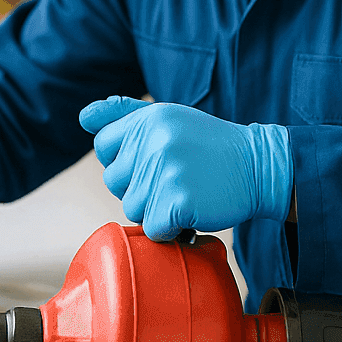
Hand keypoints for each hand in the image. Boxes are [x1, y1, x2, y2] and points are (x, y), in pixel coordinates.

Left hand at [78, 96, 291, 240]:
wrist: (258, 167)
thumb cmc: (208, 146)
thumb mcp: (169, 118)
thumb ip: (124, 113)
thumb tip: (83, 117)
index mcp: (147, 119)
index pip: (104, 146)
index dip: (125, 160)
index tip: (152, 161)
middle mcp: (153, 141)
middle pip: (114, 182)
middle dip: (139, 187)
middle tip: (173, 178)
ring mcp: (165, 171)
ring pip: (132, 208)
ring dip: (156, 210)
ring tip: (185, 192)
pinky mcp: (177, 202)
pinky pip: (154, 228)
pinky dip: (172, 228)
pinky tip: (192, 210)